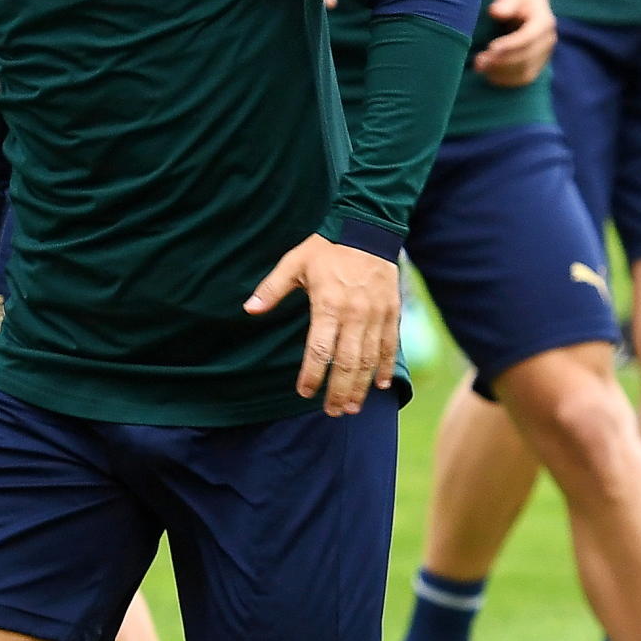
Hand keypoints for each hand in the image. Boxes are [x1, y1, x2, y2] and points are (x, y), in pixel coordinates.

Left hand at [245, 233, 399, 415]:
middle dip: (339, 392)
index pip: (319, 350)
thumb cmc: (325, 248)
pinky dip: (385, 367)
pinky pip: (390, 346)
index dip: (312, 375)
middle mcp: (354, 314)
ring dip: (361, 387)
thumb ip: (271, 289)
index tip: (305, 393)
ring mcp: (376, 315)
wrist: (367, 229)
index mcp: (327, 304)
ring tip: (351, 408)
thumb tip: (248, 309)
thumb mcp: (293, 263)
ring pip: (369, 360)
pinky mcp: (391, 312)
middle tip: (331, 412)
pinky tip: (380, 385)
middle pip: (347, 363)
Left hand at [473, 0, 555, 85]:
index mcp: (544, 22)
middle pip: (526, 57)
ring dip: (501, 72)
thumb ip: (505, 3)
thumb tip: (495, 12)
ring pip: (525, 71)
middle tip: (478, 61)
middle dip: (501, 61)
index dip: (510, 45)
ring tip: (480, 68)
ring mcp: (545, 55)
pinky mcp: (539, 65)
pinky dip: (507, 80)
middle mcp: (549, 40)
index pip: (528, 37)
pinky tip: (490, 75)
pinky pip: (524, 78)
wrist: (530, 6)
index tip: (490, 48)